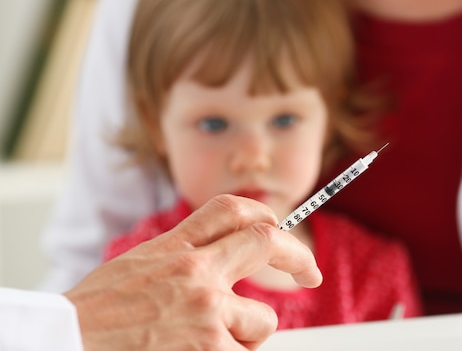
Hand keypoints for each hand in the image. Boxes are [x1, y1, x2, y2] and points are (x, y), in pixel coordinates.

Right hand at [64, 195, 321, 350]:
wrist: (64, 342)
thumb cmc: (96, 311)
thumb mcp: (138, 266)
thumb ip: (182, 255)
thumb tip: (220, 257)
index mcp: (175, 248)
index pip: (233, 210)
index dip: (264, 214)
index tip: (281, 231)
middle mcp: (197, 272)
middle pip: (267, 242)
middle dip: (298, 257)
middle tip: (309, 274)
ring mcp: (206, 311)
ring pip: (264, 321)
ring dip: (248, 334)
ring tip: (212, 342)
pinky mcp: (210, 349)